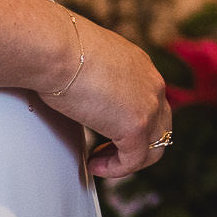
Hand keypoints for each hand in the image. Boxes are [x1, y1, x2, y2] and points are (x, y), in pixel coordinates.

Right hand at [48, 17, 171, 178]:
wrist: (56, 47)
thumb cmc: (59, 48)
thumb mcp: (87, 60)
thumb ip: (94, 76)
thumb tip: (80, 90)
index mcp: (140, 65)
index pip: (150, 101)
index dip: (131, 121)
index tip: (109, 131)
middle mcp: (151, 84)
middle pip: (160, 125)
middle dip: (135, 143)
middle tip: (107, 150)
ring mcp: (149, 105)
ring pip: (154, 147)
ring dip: (127, 159)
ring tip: (100, 161)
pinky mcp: (136, 126)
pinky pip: (133, 160)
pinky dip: (115, 168)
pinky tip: (94, 164)